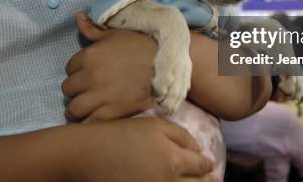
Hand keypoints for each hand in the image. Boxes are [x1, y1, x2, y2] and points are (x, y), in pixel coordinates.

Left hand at [61, 12, 156, 121]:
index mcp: (90, 56)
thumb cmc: (141, 47)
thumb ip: (93, 29)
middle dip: (75, 89)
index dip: (77, 71)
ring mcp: (100, 96)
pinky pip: (89, 123)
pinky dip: (87, 123)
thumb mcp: (115, 34)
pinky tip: (93, 119)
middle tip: (85, 91)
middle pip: (67, 88)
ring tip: (85, 108)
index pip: (69, 67)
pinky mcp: (111, 113)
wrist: (165, 66)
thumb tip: (78, 15)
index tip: (86, 74)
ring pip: (73, 108)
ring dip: (77, 109)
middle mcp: (90, 76)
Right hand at [74, 117, 216, 181]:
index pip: (200, 165)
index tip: (209, 164)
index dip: (206, 164)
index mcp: (173, 160)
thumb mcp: (153, 126)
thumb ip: (180, 135)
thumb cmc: (120, 134)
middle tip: (214, 180)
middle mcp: (167, 181)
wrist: (88, 155)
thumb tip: (198, 149)